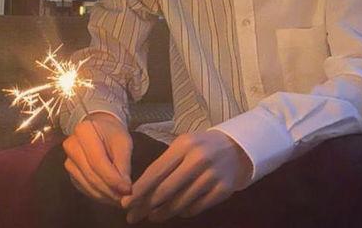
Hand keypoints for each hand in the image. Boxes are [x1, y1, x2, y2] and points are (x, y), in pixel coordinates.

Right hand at [63, 112, 132, 205]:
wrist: (100, 130)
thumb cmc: (113, 134)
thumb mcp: (123, 142)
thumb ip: (124, 164)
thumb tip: (125, 189)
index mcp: (84, 131)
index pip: (98, 161)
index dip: (113, 178)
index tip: (128, 189)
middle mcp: (71, 145)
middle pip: (91, 174)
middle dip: (109, 189)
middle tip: (126, 198)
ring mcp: (68, 160)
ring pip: (86, 184)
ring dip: (104, 195)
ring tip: (120, 199)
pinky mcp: (70, 172)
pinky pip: (83, 187)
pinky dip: (98, 194)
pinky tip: (110, 196)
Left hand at [121, 130, 251, 223]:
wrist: (235, 148)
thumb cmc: (201, 147)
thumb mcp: (182, 146)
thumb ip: (164, 164)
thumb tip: (140, 190)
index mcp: (184, 145)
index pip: (156, 171)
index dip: (139, 190)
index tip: (126, 203)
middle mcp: (198, 159)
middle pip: (166, 190)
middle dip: (146, 206)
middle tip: (133, 216)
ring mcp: (212, 175)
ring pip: (180, 202)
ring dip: (163, 213)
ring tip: (153, 216)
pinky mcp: (223, 190)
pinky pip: (197, 207)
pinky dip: (184, 212)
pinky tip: (177, 211)